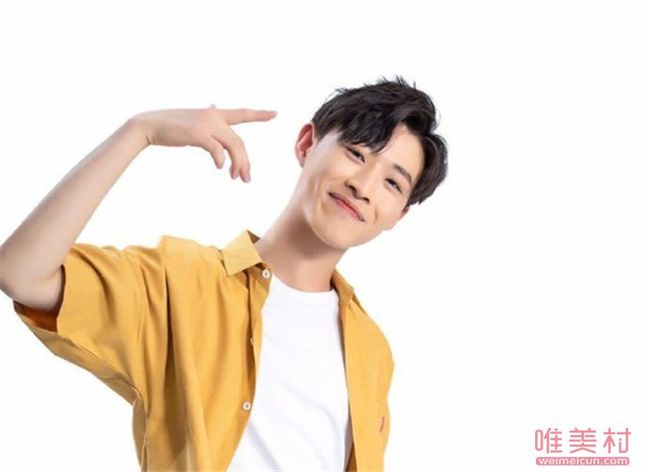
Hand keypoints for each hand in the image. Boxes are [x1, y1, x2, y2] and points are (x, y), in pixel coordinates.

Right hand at [133, 104, 276, 181]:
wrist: (149, 125)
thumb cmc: (170, 126)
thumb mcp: (193, 120)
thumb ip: (207, 117)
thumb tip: (214, 104)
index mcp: (215, 113)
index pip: (242, 113)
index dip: (259, 114)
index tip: (276, 113)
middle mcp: (214, 116)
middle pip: (239, 142)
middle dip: (245, 162)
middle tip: (246, 179)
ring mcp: (206, 124)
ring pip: (233, 146)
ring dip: (237, 164)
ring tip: (237, 179)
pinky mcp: (198, 134)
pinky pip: (217, 149)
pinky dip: (221, 159)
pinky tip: (221, 168)